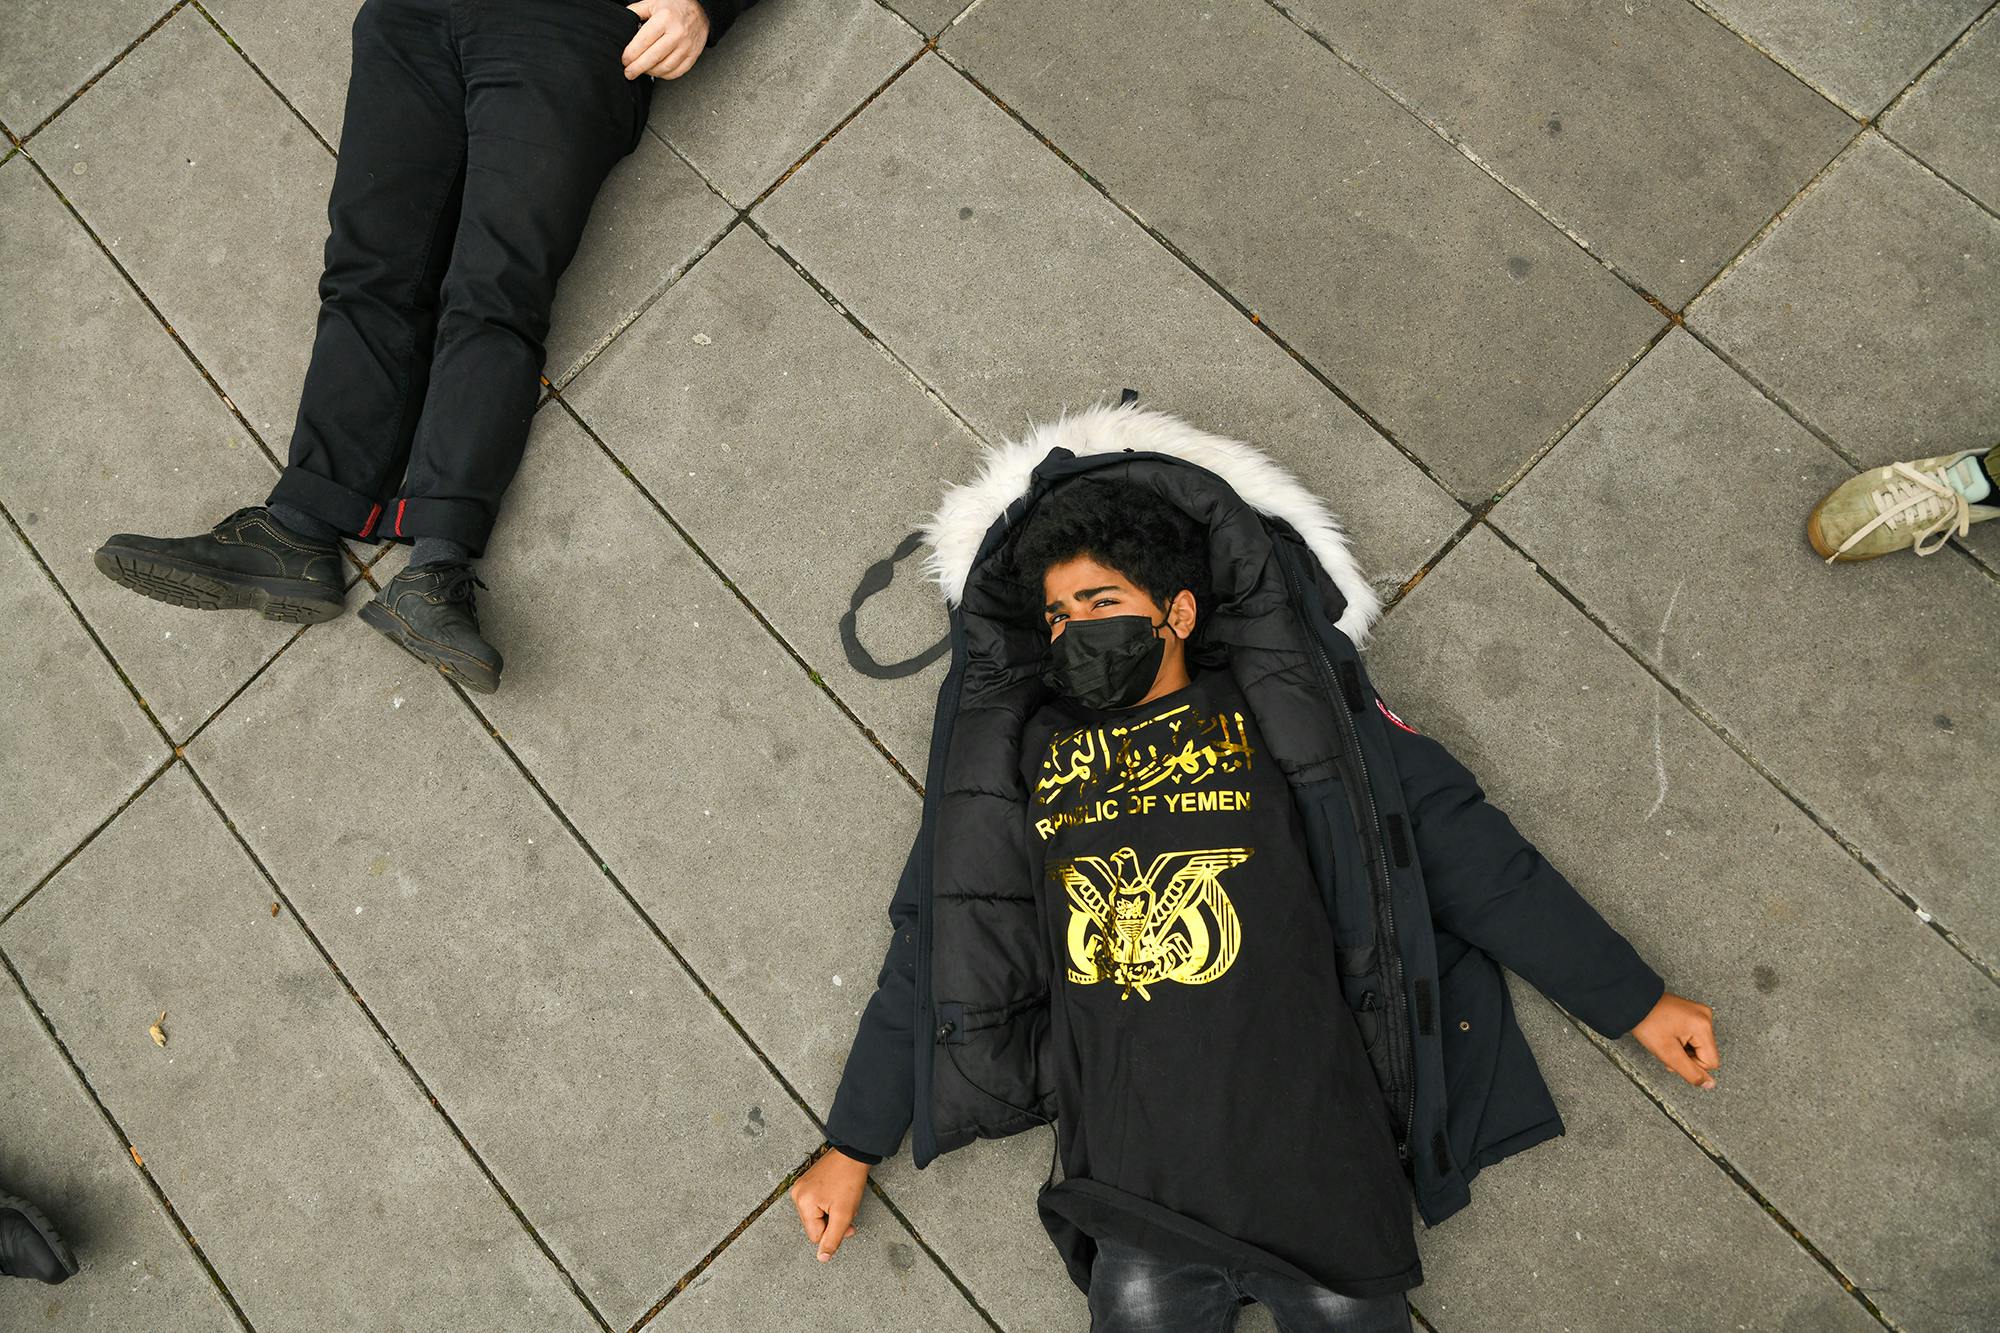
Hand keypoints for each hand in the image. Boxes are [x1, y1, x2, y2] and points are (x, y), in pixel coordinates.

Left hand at [622, 0, 708, 80]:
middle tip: (629, 72)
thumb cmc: (675, 5)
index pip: (643, 41)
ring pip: (665, 68)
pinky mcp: (693, 55)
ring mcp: (686, 46)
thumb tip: (622, 25)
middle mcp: (677, 33)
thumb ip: (635, 12)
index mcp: (664, 19)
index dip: (631, 54)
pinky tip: (657, 71)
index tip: (624, 60)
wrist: (700, 10)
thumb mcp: (652, 2)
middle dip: (637, 68)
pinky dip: (665, 75)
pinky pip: (677, 72)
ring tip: (642, 70)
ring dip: (650, 72)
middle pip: (653, 58)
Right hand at [789, 1146, 870, 1261]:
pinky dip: (829, 1203)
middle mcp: (797, 1194)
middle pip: (814, 1225)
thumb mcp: (843, 1214)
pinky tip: (838, 1194)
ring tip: (843, 1200)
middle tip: (848, 1211)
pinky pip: (816, 1203)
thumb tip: (822, 1258)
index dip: (834, 1232)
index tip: (848, 1222)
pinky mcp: (807, 1181)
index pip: (815, 1235)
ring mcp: (801, 1187)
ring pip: (817, 1215)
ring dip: (832, 1213)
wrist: (854, 1154)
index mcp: (802, 1203)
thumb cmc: (849, 1181)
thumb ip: (832, 1239)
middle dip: (833, 1222)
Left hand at [1630, 990, 1719, 1089]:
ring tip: (1666, 1038)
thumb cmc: (1646, 1024)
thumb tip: (1709, 1084)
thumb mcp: (1668, 1054)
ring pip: (1699, 1046)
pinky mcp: (1692, 1012)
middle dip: (1686, 1056)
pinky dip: (1681, 1039)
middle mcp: (1705, 1016)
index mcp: (1703, 1026)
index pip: (1711, 1063)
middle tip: (1667, 1046)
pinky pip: (1694, 1035)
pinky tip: (1669, 1033)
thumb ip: (1691, 1072)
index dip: (1691, 1065)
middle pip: (1705, 1054)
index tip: (1673, 1053)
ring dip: (1682, 1048)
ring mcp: (1700, 1013)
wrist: (1633, 1003)